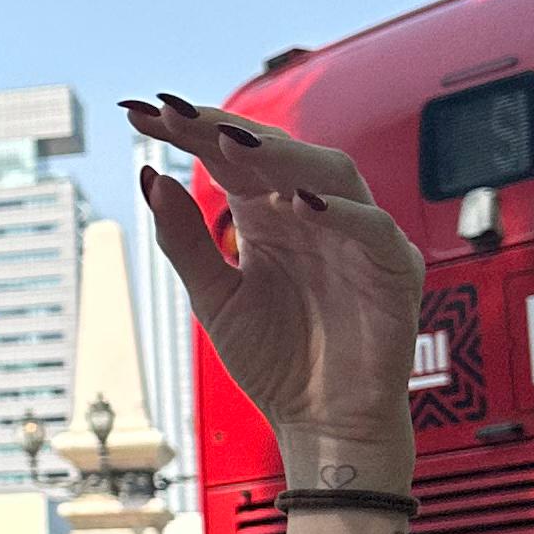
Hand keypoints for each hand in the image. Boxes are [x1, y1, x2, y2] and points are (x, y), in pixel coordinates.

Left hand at [125, 91, 422, 470]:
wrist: (322, 424)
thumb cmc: (276, 361)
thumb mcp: (214, 298)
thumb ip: (184, 240)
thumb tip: (149, 176)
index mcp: (268, 213)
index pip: (229, 154)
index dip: (189, 130)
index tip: (141, 110)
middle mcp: (311, 213)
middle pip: (274, 150)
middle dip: (223, 128)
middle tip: (175, 113)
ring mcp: (354, 235)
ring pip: (328, 172)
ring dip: (280, 155)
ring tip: (230, 142)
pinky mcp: (391, 267)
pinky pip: (371, 228)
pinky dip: (340, 213)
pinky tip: (299, 205)